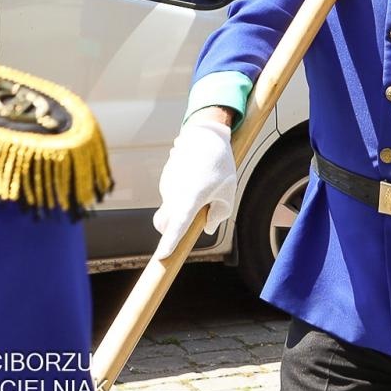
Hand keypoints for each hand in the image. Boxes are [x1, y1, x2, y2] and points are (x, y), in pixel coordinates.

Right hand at [152, 115, 237, 255]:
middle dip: (170, 230)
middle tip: (189, 222)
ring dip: (181, 206)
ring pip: (169, 206)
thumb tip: (209, 228)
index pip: (177, 227)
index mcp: (190, 199)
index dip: (169, 243)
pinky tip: (195, 176)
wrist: (204, 133)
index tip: (162, 257)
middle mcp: (173, 194)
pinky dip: (180, 192)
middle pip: (163, 223)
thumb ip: (220, 214)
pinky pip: (171, 192)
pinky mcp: (165, 177)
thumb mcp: (228, 190)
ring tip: (203, 185)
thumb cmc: (220, 164)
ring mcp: (166, 185)